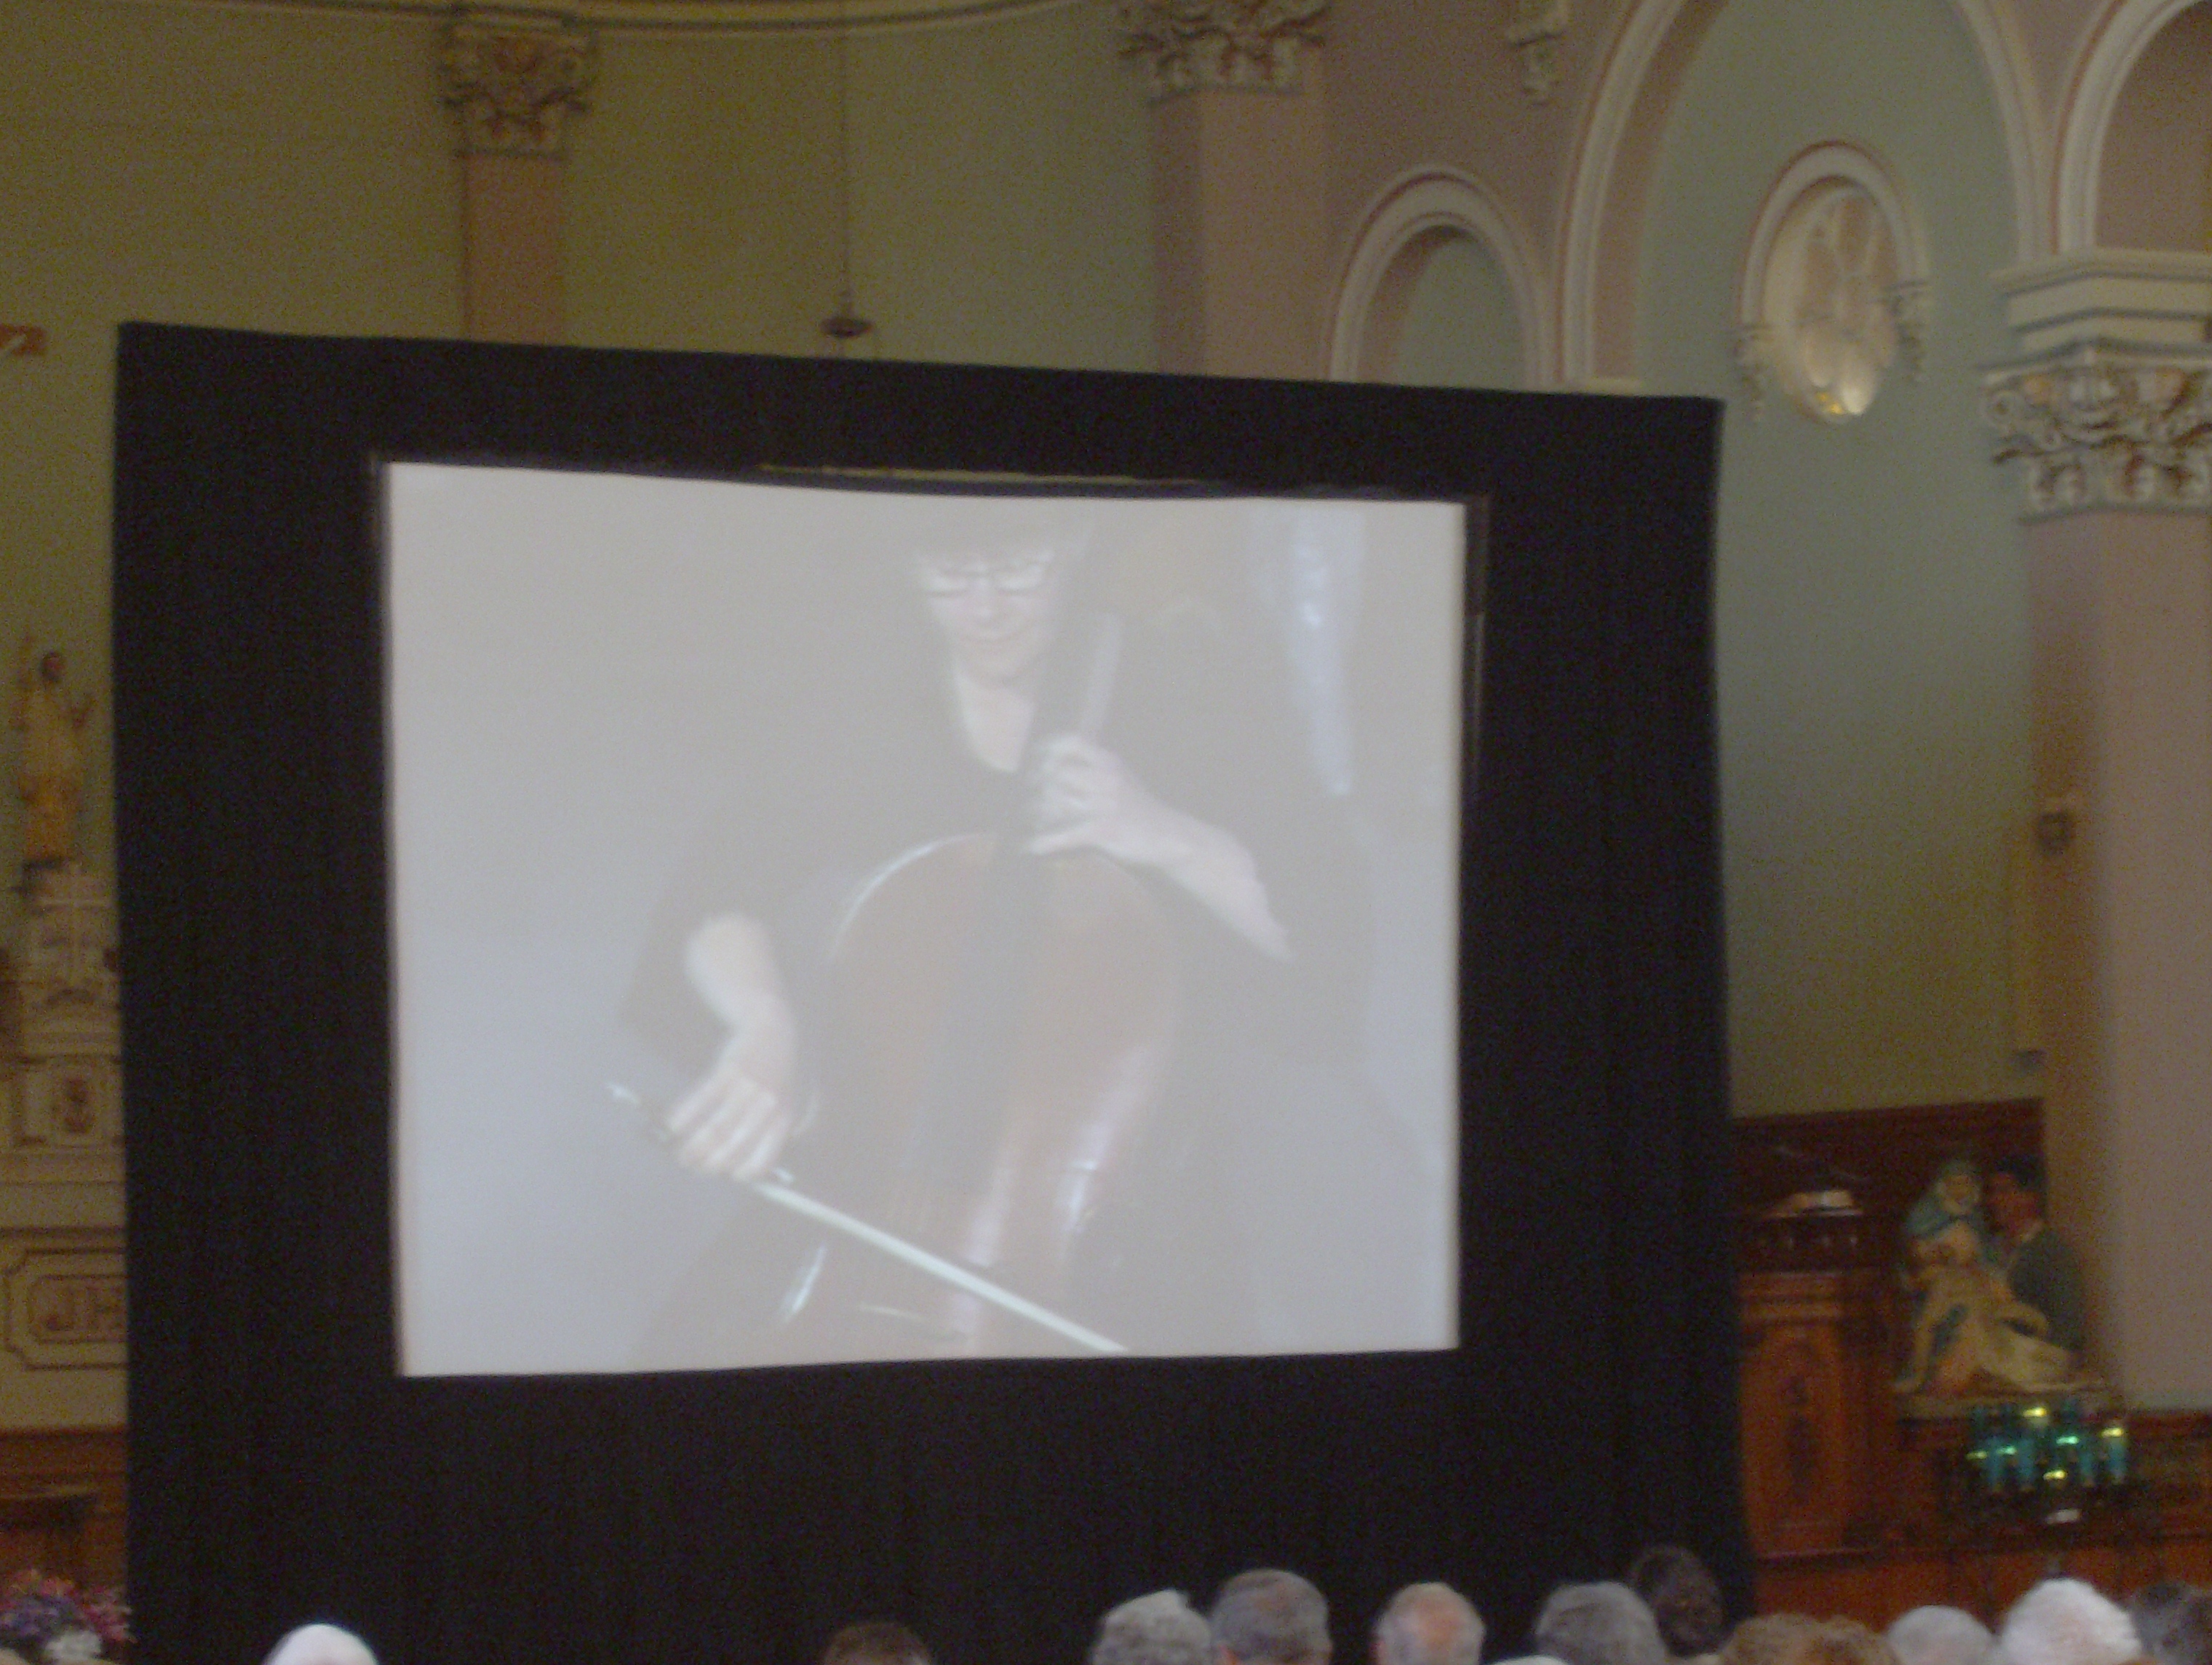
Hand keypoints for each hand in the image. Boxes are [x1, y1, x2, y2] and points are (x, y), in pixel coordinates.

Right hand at [662, 993, 797, 1180]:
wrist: (776, 1025)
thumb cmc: (786, 1068)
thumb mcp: (803, 1100)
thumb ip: (795, 1129)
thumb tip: (774, 1162)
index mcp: (786, 1119)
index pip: (760, 1161)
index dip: (739, 1173)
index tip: (725, 1174)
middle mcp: (768, 1107)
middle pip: (732, 1149)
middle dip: (710, 1165)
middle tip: (696, 1168)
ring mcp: (748, 1089)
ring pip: (715, 1130)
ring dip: (693, 1148)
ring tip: (681, 1156)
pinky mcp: (729, 1071)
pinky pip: (701, 1100)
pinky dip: (684, 1116)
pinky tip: (673, 1126)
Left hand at [1028, 735, 1193, 867]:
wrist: (1169, 836)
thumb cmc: (1138, 808)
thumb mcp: (1120, 777)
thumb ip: (1092, 768)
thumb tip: (1049, 766)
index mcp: (1109, 762)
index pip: (1072, 742)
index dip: (1048, 749)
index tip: (1035, 761)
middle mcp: (1106, 778)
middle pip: (1055, 776)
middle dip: (1037, 790)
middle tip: (1031, 802)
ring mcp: (1105, 804)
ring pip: (1055, 804)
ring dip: (1037, 816)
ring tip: (1033, 823)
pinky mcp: (1104, 830)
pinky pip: (1064, 835)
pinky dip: (1044, 842)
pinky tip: (1032, 846)